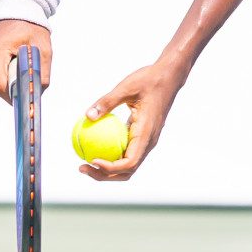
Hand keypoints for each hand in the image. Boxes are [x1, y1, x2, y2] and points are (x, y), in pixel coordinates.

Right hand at [0, 19, 52, 101]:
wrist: (18, 9)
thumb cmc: (31, 27)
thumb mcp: (43, 48)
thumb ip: (42, 71)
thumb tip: (39, 92)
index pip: (0, 85)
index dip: (13, 96)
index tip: (24, 100)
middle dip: (14, 85)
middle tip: (28, 77)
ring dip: (10, 77)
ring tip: (19, 60)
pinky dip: (5, 71)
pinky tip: (12, 58)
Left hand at [79, 61, 184, 180]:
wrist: (169, 77)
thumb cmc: (149, 80)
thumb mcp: (127, 87)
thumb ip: (107, 102)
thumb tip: (88, 116)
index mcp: (146, 133)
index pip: (129, 162)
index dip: (110, 168)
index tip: (91, 161)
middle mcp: (149, 141)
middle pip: (127, 170)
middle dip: (104, 175)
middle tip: (82, 167)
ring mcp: (147, 140)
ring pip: (128, 164)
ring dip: (108, 169)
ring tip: (86, 162)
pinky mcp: (143, 136)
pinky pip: (127, 151)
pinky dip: (113, 155)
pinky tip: (96, 146)